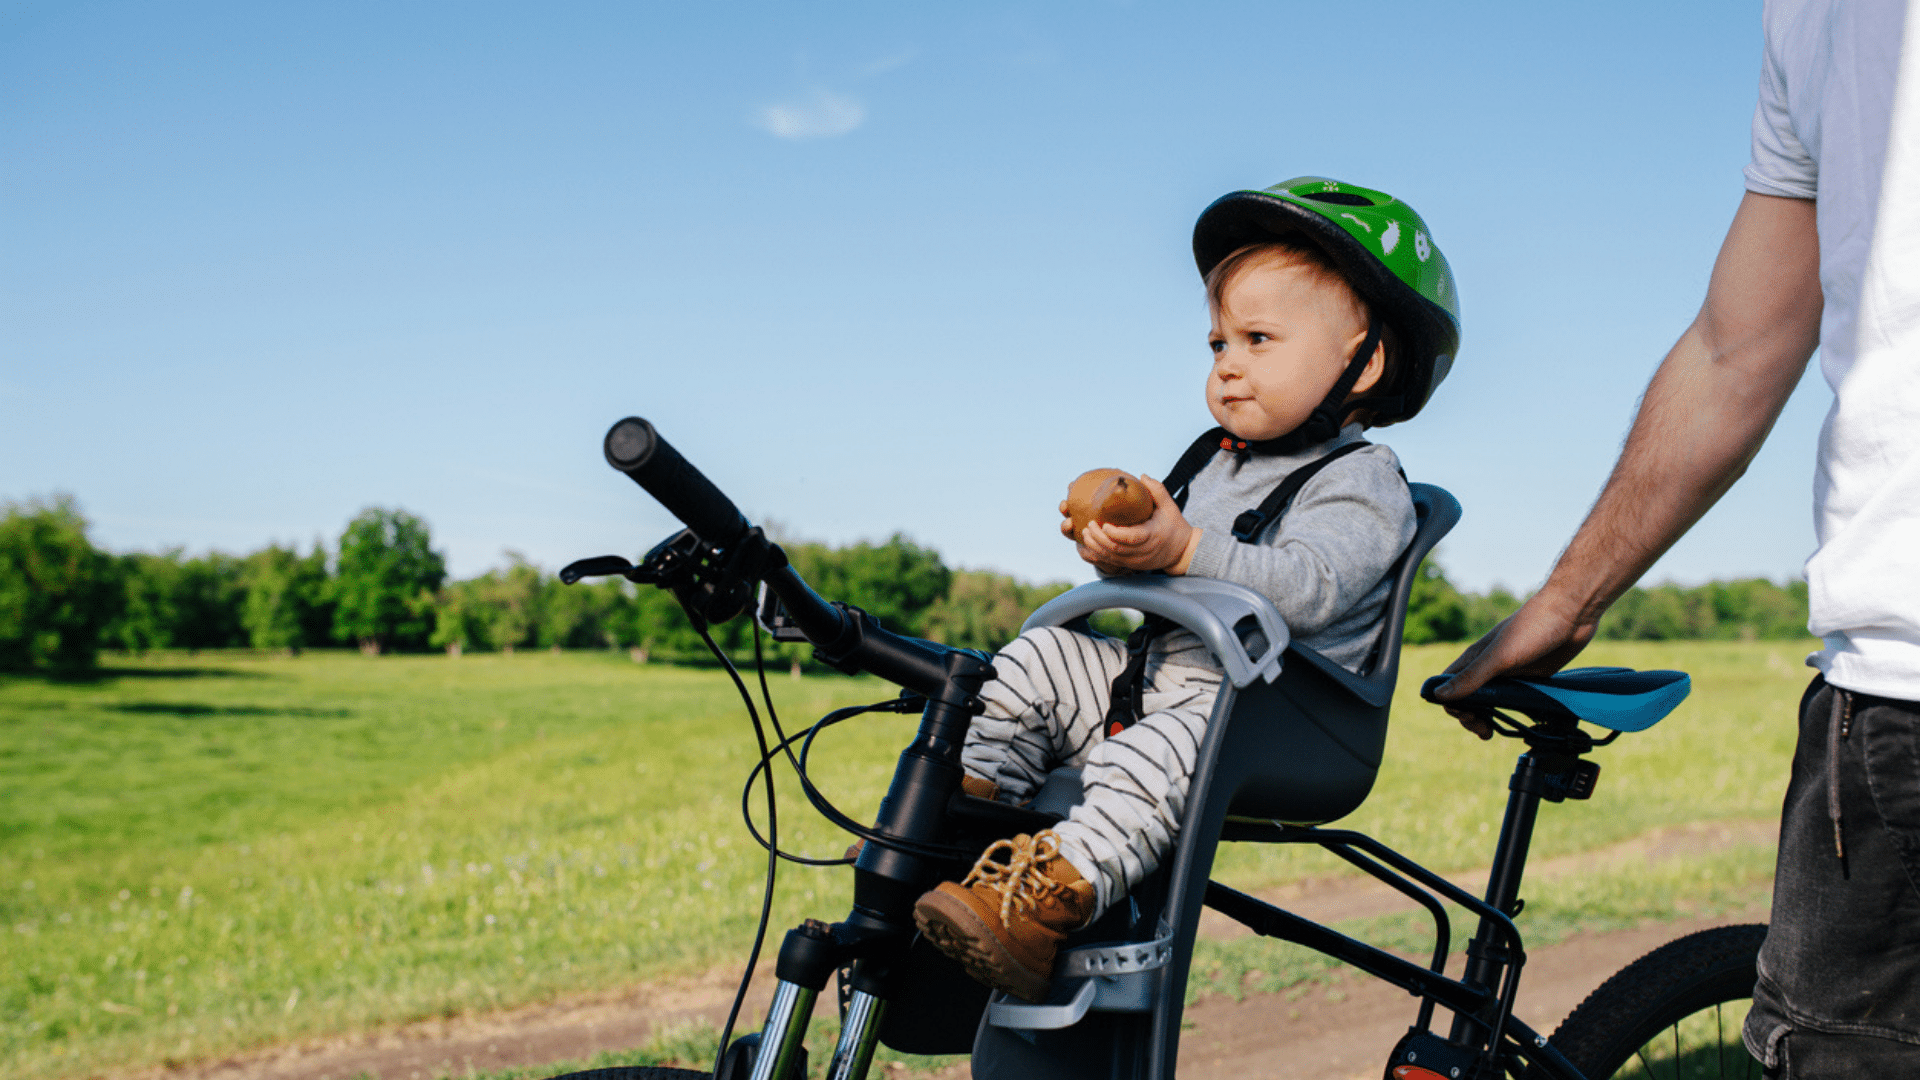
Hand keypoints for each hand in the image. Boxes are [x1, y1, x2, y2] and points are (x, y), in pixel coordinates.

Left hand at [1074, 476, 1198, 573]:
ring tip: (1085, 532)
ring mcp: (1136, 561)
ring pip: (1111, 558)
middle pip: (1115, 549)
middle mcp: (1142, 552)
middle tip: (1089, 525)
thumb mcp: (1169, 506)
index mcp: (1152, 536)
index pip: (1130, 538)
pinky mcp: (1131, 566)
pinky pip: (1111, 563)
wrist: (1182, 552)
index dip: (1114, 533)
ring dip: (1095, 546)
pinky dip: (1098, 554)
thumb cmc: (1174, 526)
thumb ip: (1157, 490)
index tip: (1105, 523)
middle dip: (1099, 538)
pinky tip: (1090, 544)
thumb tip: (1141, 476)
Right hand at [1429, 590, 1596, 737]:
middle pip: (1468, 698)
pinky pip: (1516, 699)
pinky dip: (1513, 712)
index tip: (1470, 717)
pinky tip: (1522, 720)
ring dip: (1489, 718)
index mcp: (1475, 659)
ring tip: (1494, 732)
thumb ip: (1471, 677)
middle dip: (1470, 717)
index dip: (1453, 706)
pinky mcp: (1530, 677)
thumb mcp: (1499, 656)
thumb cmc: (1534, 627)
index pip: (1449, 687)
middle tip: (1485, 731)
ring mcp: (1510, 673)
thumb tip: (1439, 696)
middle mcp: (1489, 667)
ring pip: (1491, 701)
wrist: (1572, 614)